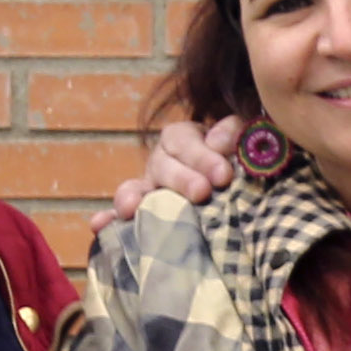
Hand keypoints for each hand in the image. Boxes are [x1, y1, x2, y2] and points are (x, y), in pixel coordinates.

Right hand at [123, 112, 255, 222]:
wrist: (225, 186)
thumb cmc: (232, 159)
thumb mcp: (237, 138)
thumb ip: (233, 132)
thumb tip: (218, 142)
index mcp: (183, 138)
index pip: (185, 140)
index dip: (202, 157)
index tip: (223, 175)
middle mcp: (162, 159)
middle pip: (163, 165)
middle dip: (182, 179)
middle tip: (201, 192)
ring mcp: (150, 185)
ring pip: (140, 187)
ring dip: (140, 196)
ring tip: (136, 207)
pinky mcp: (144, 209)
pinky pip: (125, 208)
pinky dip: (118, 211)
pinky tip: (113, 218)